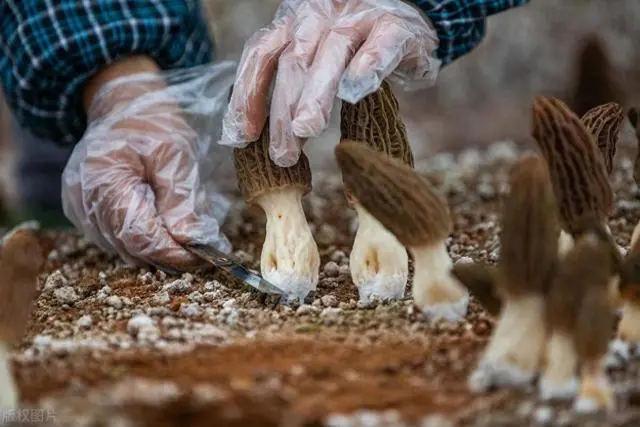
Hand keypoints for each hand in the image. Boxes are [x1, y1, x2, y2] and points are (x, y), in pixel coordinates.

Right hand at [62, 57, 236, 270]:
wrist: (120, 105)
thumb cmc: (150, 122)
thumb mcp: (175, 153)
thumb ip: (181, 199)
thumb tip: (192, 241)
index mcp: (104, 181)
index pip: (140, 236)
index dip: (174, 252)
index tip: (206, 257)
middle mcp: (84, 201)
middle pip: (130, 248)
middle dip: (170, 254)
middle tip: (204, 251)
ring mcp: (80, 208)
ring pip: (123, 249)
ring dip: (157, 249)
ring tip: (189, 240)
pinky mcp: (84, 212)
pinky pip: (116, 239)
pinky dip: (142, 240)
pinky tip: (164, 228)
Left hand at [220, 0, 439, 166]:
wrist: (408, 16)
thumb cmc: (356, 47)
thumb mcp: (315, 58)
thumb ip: (290, 87)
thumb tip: (251, 136)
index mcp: (294, 25)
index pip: (261, 55)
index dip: (247, 95)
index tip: (240, 137)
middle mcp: (319, 16)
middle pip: (293, 61)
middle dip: (282, 110)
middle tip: (281, 154)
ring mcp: (357, 18)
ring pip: (331, 53)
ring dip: (316, 94)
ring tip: (306, 129)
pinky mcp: (394, 26)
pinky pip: (380, 46)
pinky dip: (367, 66)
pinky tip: (354, 93)